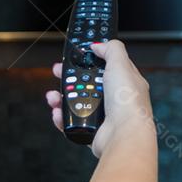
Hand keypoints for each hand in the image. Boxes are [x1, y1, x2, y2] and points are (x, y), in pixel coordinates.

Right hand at [44, 40, 154, 156]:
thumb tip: (99, 45)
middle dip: (69, 78)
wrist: (123, 135)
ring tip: (54, 96)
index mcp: (124, 82)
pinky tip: (58, 113)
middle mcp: (114, 99)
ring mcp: (103, 116)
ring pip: (76, 102)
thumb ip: (111, 50)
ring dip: (61, 98)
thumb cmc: (128, 103)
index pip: (104, 66)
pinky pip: (72, 122)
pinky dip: (62, 117)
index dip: (89, 59)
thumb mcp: (121, 65)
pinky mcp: (92, 130)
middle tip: (58, 72)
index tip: (75, 56)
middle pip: (86, 84)